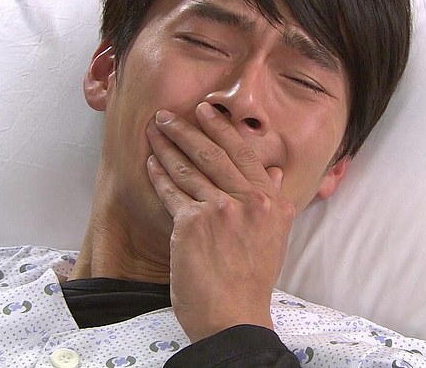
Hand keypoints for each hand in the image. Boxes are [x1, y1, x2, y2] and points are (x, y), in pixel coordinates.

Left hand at [145, 102, 295, 341]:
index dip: (222, 128)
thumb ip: (273, 200)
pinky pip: (172, 191)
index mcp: (271, 202)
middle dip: (187, 128)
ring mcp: (221, 210)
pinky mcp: (192, 224)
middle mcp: (250, 201)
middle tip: (167, 114)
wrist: (233, 315)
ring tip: (153, 132)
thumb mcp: (274, 237)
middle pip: (213, 153)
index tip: (206, 110)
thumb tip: (273, 170)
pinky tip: (150, 164)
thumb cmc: (251, 280)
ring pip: (189, 168)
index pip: (244, 153)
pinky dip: (159, 175)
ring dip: (167, 146)